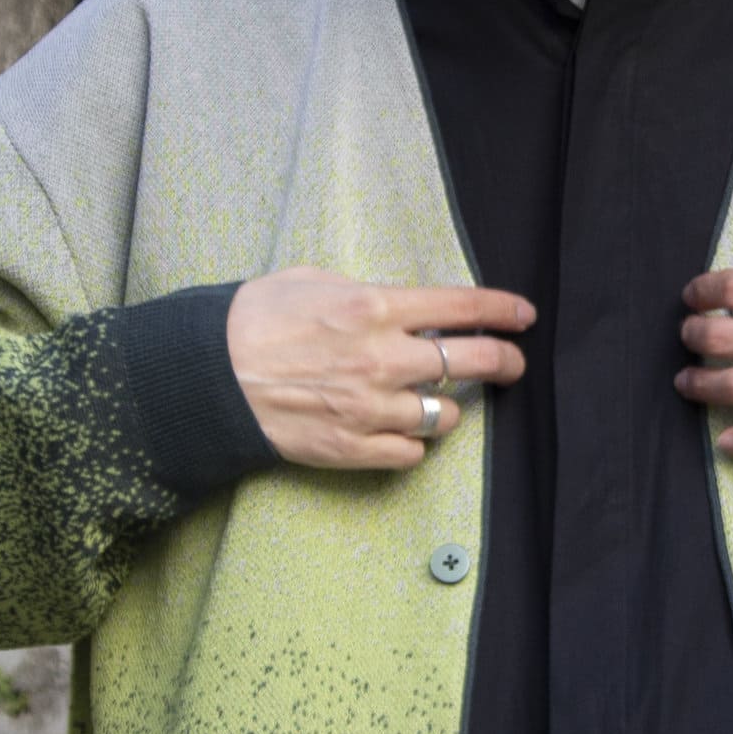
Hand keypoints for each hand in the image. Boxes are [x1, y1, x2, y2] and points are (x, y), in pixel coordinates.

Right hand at [227, 267, 535, 468]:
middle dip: (502, 363)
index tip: (523, 317)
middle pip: (470, 364)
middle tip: (511, 365)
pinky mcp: (355, 447)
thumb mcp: (310, 281)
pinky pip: (412, 453)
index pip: (461, 307)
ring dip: (446, 409)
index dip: (502, 311)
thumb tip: (402, 307)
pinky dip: (414, 443)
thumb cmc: (253, 321)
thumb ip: (365, 293)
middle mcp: (382, 359)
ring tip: (431, 401)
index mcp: (374, 307)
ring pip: (444, 416)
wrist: (209, 377)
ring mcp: (371, 408)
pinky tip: (401, 431)